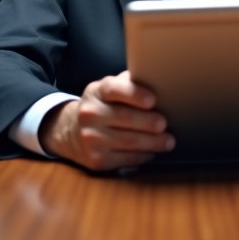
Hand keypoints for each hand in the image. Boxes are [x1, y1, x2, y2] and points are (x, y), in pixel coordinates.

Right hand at [39, 70, 174, 170]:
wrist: (70, 131)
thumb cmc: (100, 107)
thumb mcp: (106, 89)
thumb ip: (127, 83)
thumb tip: (156, 79)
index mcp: (96, 92)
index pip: (114, 89)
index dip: (134, 94)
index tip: (152, 99)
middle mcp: (90, 114)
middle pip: (125, 118)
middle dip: (149, 122)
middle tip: (165, 124)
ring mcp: (92, 138)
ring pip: (129, 141)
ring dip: (153, 142)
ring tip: (168, 141)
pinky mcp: (97, 160)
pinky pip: (126, 159)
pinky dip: (143, 155)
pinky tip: (152, 151)